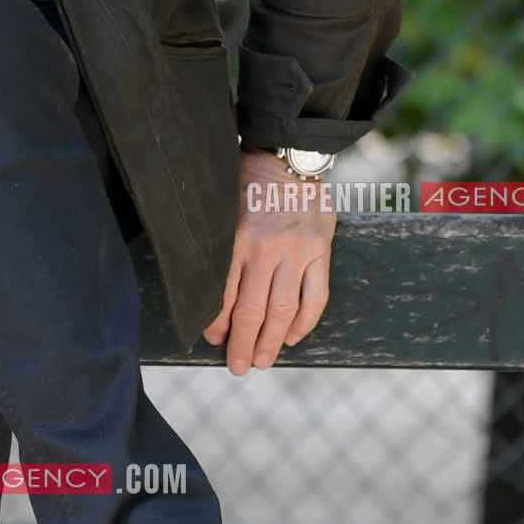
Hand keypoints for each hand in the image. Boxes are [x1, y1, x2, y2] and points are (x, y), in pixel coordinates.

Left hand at [202, 149, 334, 374]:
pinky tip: (291, 337)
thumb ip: (216, 247)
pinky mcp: (320, 251)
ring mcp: (296, 251)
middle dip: (242, 344)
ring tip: (262, 361)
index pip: (223, 294)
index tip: (214, 341)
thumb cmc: (246, 184)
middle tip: (238, 367)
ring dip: (271, 342)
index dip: (218, 324)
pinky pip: (315, 297)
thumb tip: (203, 293)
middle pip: (252, 310)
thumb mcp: (221, 210)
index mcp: (236, 238)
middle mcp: (266, 247)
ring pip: (282, 310)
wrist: (289, 157)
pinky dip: (303, 323)